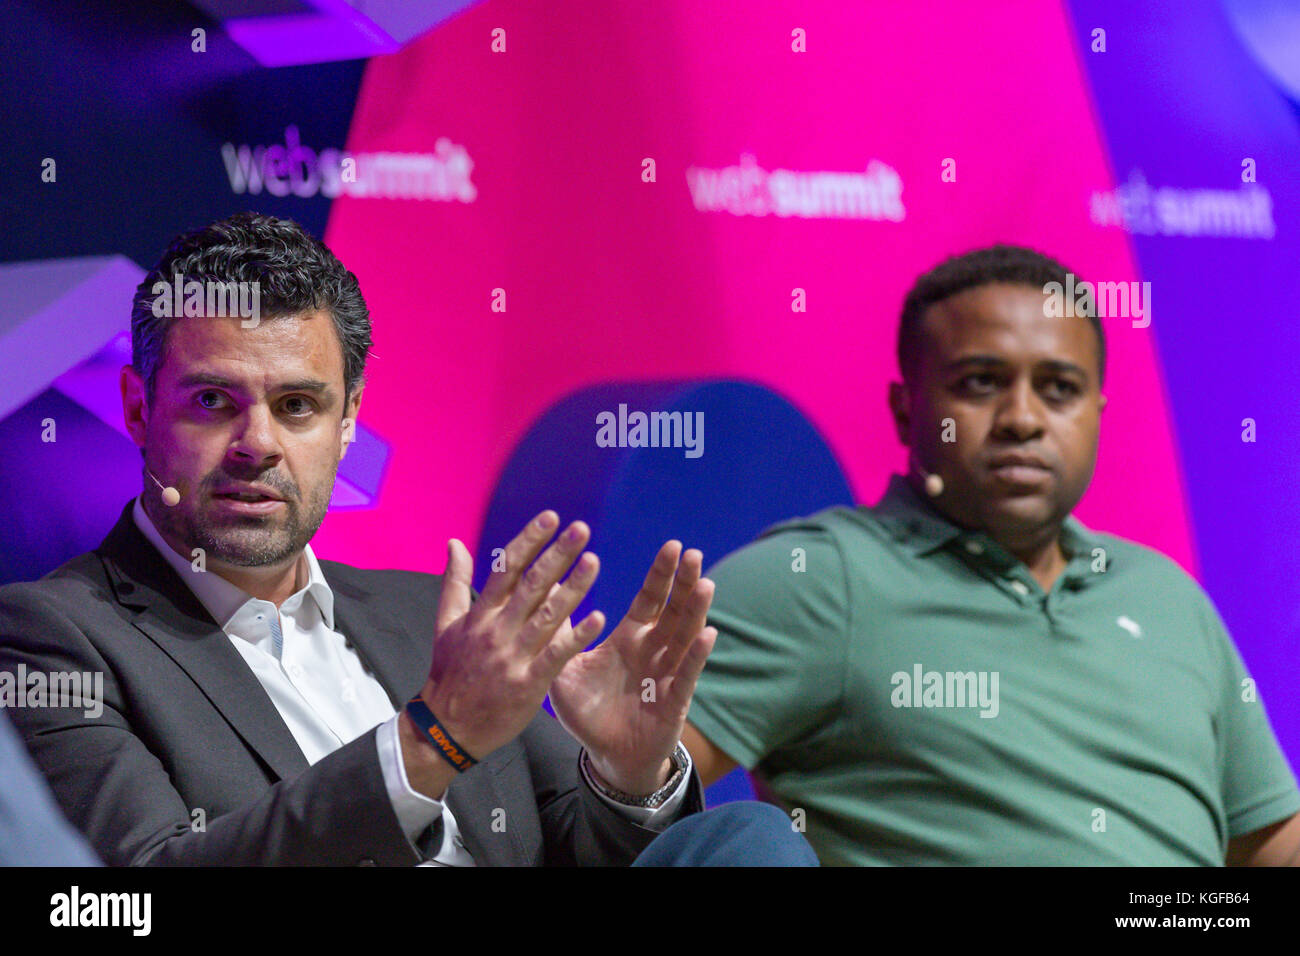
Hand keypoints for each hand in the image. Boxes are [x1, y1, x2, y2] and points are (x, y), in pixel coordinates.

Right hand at [417, 511, 604, 762]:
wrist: (447, 729)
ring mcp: (513, 657)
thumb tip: (455, 542)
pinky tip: (598, 616)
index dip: (529, 540)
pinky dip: (578, 636)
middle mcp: (497, 630)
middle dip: (557, 554)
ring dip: (573, 587)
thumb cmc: (450, 673)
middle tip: (582, 529)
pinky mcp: (528, 684)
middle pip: (531, 585)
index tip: (551, 518)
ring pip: (548, 616)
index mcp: (480, 614)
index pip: (506, 568)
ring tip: (594, 561)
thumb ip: (454, 582)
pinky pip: (557, 655)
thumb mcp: (446, 625)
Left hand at [549, 542, 716, 794]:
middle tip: (691, 553)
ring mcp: (668, 673)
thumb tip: (544, 597)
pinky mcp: (675, 699)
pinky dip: (696, 655)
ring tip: (704, 583)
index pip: (649, 600)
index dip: (661, 574)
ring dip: (695, 610)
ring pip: (685, 636)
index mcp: (629, 639)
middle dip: (683, 582)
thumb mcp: (565, 670)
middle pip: (673, 610)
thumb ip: (559, 636)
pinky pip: (687, 674)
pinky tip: (706, 634)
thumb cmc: (588, 712)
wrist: (607, 756)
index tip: (672, 546)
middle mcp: (653, 651)